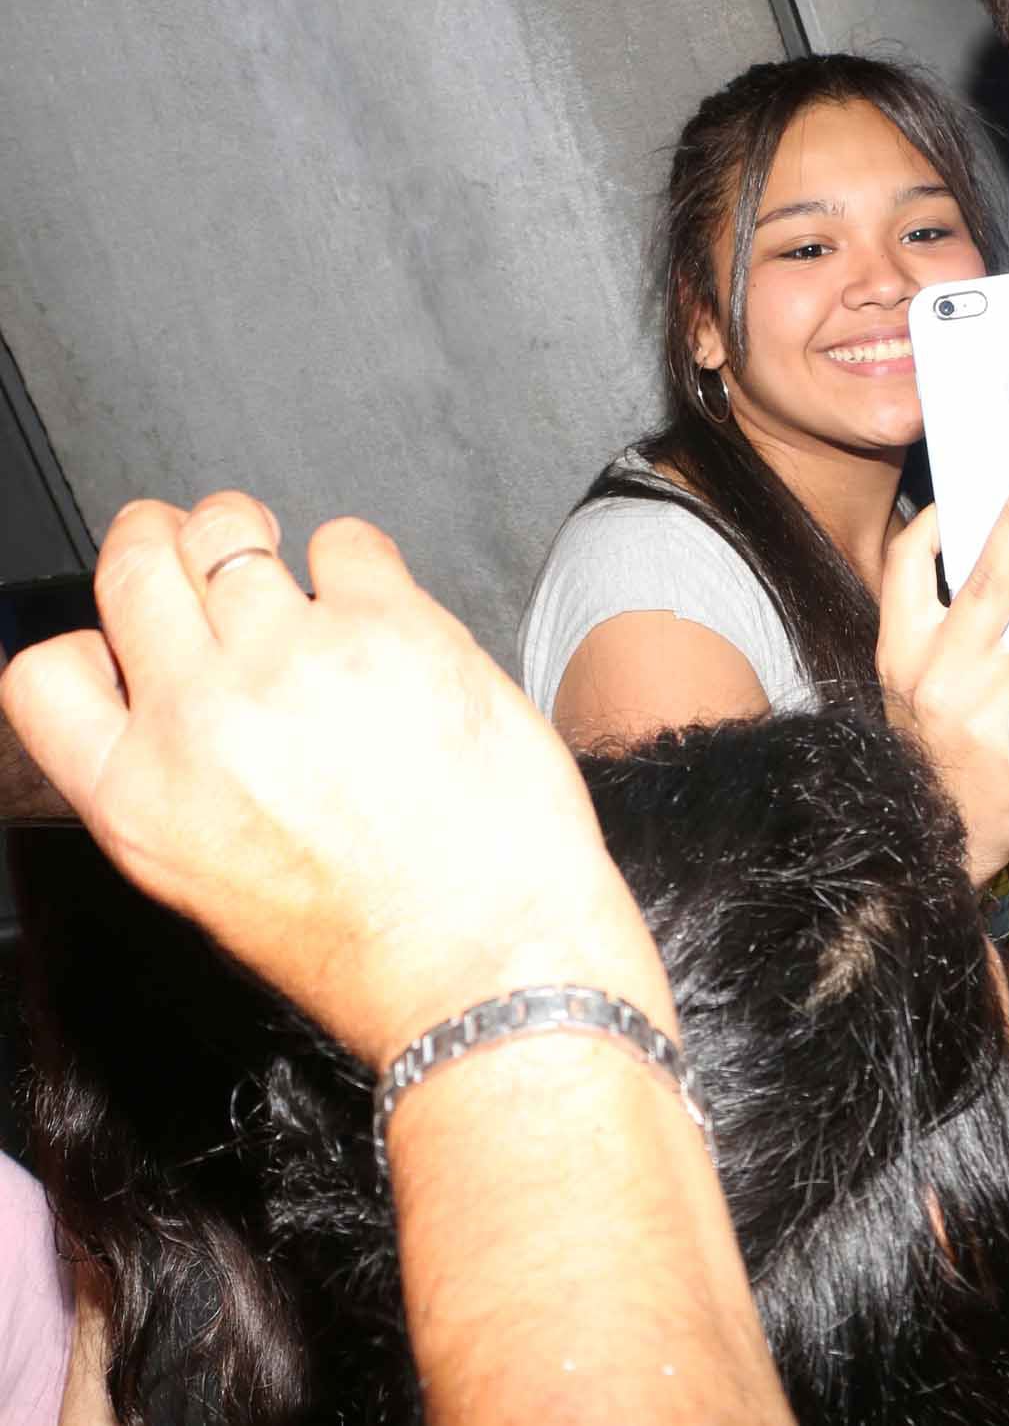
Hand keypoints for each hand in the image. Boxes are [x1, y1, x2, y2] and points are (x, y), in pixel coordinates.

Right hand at [0, 492, 665, 1070]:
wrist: (483, 955)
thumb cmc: (373, 945)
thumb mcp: (215, 885)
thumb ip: (181, 786)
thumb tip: (187, 713)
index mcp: (140, 796)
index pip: (46, 673)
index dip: (89, 638)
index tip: (131, 634)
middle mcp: (203, 715)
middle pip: (137, 568)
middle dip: (158, 536)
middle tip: (193, 538)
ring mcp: (294, 659)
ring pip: (231, 533)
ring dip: (250, 533)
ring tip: (286, 563)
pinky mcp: (391, 628)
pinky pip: (347, 541)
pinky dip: (356, 557)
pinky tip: (376, 598)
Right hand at [877, 458, 1008, 884]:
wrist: (920, 841)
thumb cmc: (924, 751)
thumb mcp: (908, 685)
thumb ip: (937, 629)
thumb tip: (992, 560)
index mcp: (902, 651)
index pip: (908, 564)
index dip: (939, 520)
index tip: (971, 487)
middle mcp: (942, 675)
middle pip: (989, 582)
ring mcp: (988, 713)